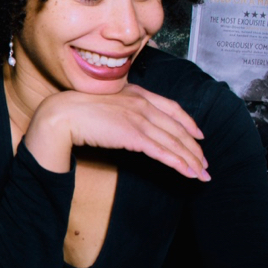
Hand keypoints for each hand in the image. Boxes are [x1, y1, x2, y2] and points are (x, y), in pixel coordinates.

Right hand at [25, 84, 208, 179]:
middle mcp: (142, 104)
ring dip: (191, 160)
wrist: (62, 114)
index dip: (189, 122)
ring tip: (201, 174)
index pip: (172, 108)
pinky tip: (188, 173)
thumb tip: (125, 122)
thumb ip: (120, 109)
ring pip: (174, 142)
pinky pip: (163, 152)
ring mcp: (139, 119)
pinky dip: (179, 163)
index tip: (199, 134)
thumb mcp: (104, 103)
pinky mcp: (133, 135)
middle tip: (205, 163)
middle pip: (178, 128)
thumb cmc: (75, 109)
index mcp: (136, 93)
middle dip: (194, 148)